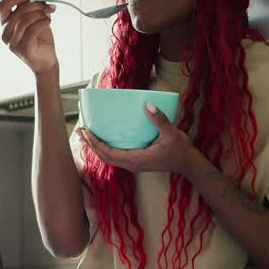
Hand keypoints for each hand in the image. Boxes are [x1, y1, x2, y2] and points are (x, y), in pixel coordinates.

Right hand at [0, 0, 57, 74]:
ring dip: (40, 15)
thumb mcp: (32, 17)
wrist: (47, 59)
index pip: (2, 6)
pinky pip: (32, 30)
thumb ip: (24, 5)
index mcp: (5, 24)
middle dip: (35, 5)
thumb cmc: (40, 38)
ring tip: (49, 15)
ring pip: (25, 20)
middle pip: (17, 12)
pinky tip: (48, 22)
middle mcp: (6, 34)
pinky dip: (43, 23)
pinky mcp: (22, 49)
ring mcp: (12, 43)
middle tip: (48, 6)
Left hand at [77, 102, 202, 175]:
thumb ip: (159, 120)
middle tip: (80, 131)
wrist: (189, 164)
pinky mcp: (137, 161)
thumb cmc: (180, 150)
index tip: (85, 132)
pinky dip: (106, 149)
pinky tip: (105, 139)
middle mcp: (132, 164)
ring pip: (110, 158)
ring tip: (87, 135)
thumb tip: (147, 104)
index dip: (95, 143)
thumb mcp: (171, 134)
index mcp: (136, 160)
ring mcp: (134, 164)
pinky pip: (117, 156)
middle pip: (105, 157)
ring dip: (97, 147)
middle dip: (91, 144)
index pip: (108, 153)